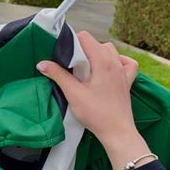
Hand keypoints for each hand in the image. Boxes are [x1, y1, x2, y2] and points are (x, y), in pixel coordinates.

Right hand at [36, 31, 149, 169]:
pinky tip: (109, 69)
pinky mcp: (127, 82)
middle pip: (97, 43)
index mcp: (102, 61)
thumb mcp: (73, 93)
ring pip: (111, 51)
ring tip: (88, 69)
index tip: (65, 57)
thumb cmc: (96, 113)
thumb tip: (42, 63)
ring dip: (98, 54)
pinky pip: (126, 63)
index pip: (86, 37)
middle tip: (73, 67)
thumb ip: (58, 75)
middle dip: (83, 50)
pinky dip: (118, 61)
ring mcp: (123, 72)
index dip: (72, 43)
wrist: (117, 132)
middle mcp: (115, 63)